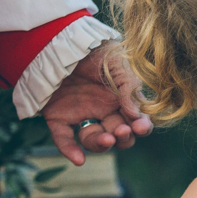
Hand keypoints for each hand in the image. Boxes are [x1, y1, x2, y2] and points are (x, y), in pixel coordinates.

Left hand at [40, 42, 153, 165]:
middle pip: (116, 136)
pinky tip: (78, 160)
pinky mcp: (57, 116)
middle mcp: (101, 111)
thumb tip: (137, 117)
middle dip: (123, 138)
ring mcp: (80, 115)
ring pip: (93, 140)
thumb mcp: (119, 66)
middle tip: (121, 130)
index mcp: (120, 100)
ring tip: (106, 139)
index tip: (140, 126)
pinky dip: (70, 150)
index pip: (134, 122)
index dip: (140, 128)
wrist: (62, 37)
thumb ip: (130, 90)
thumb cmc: (96, 49)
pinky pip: (63, 138)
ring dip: (101, 145)